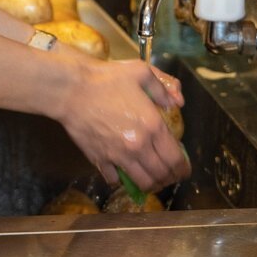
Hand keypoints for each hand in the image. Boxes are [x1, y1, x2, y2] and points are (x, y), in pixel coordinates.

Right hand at [54, 59, 189, 191]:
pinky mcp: (99, 159)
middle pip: (161, 175)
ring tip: (152, 180)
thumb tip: (177, 102)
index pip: (176, 159)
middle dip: (170, 179)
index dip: (183, 168)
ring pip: (141, 182)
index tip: (184, 170)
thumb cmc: (106, 78)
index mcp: (153, 126)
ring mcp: (118, 156)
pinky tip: (123, 172)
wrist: (72, 90)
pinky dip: (121, 180)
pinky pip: (114, 179)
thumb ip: (163, 88)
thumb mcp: (141, 73)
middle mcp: (139, 146)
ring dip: (150, 184)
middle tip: (170, 176)